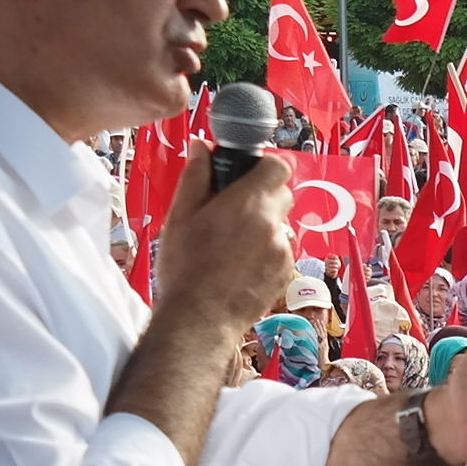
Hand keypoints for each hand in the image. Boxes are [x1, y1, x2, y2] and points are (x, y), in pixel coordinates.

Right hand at [150, 142, 297, 335]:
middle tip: (231, 208)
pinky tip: (239, 264)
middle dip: (261, 195)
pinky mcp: (286, 272)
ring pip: (280, 223)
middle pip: (282, 193)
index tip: (243, 175)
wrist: (200, 320)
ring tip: (231, 243)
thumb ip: (196, 176)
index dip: (262, 166)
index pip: (278, 166)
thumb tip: (202, 146)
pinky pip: (281, 249)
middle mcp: (273, 224)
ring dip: (263, 225)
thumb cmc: (185, 269)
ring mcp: (284, 250)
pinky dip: (266, 250)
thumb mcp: (180, 216)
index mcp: (248, 203)